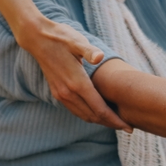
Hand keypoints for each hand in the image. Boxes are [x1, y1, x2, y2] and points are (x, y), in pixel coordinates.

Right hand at [15, 16, 132, 131]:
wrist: (36, 38)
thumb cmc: (60, 37)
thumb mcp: (76, 41)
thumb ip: (89, 51)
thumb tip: (100, 57)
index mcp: (77, 83)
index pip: (100, 110)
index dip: (115, 121)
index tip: (129, 128)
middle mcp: (68, 93)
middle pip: (93, 116)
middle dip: (111, 124)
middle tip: (127, 127)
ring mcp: (61, 94)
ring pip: (84, 116)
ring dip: (100, 121)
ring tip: (116, 123)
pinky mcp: (57, 93)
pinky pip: (76, 110)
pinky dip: (89, 115)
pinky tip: (98, 112)